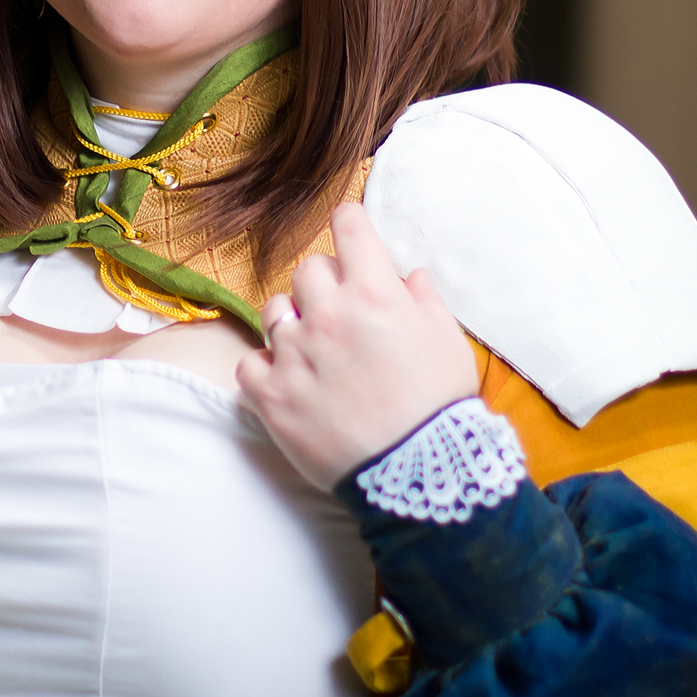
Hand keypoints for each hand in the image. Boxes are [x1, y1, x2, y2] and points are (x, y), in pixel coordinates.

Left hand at [235, 203, 478, 490]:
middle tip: (342, 312)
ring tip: (314, 350)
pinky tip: (287, 380)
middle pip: (308, 270)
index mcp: (375, 295)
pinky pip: (249, 364)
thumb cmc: (440, 407)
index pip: (348, 228)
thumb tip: (408, 274)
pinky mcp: (271, 395)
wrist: (418, 473)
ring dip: (292, 323)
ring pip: (274, 312)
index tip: (348, 228)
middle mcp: (328, 316)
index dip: (349, 223)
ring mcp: (294, 355)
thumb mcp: (447, 342)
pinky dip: (264, 369)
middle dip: (325, 283)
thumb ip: (423, 300)